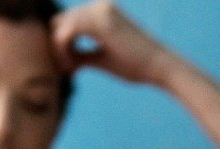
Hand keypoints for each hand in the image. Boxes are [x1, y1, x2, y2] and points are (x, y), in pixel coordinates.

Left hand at [51, 1, 181, 85]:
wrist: (161, 67)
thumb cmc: (136, 66)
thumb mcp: (102, 57)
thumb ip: (81, 54)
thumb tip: (60, 59)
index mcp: (101, 11)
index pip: (66, 21)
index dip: (61, 44)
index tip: (71, 68)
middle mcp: (99, 6)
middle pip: (59, 22)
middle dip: (58, 47)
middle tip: (69, 70)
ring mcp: (99, 10)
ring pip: (59, 27)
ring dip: (59, 51)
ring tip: (72, 70)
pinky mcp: (100, 21)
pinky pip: (66, 33)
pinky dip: (63, 51)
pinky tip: (74, 68)